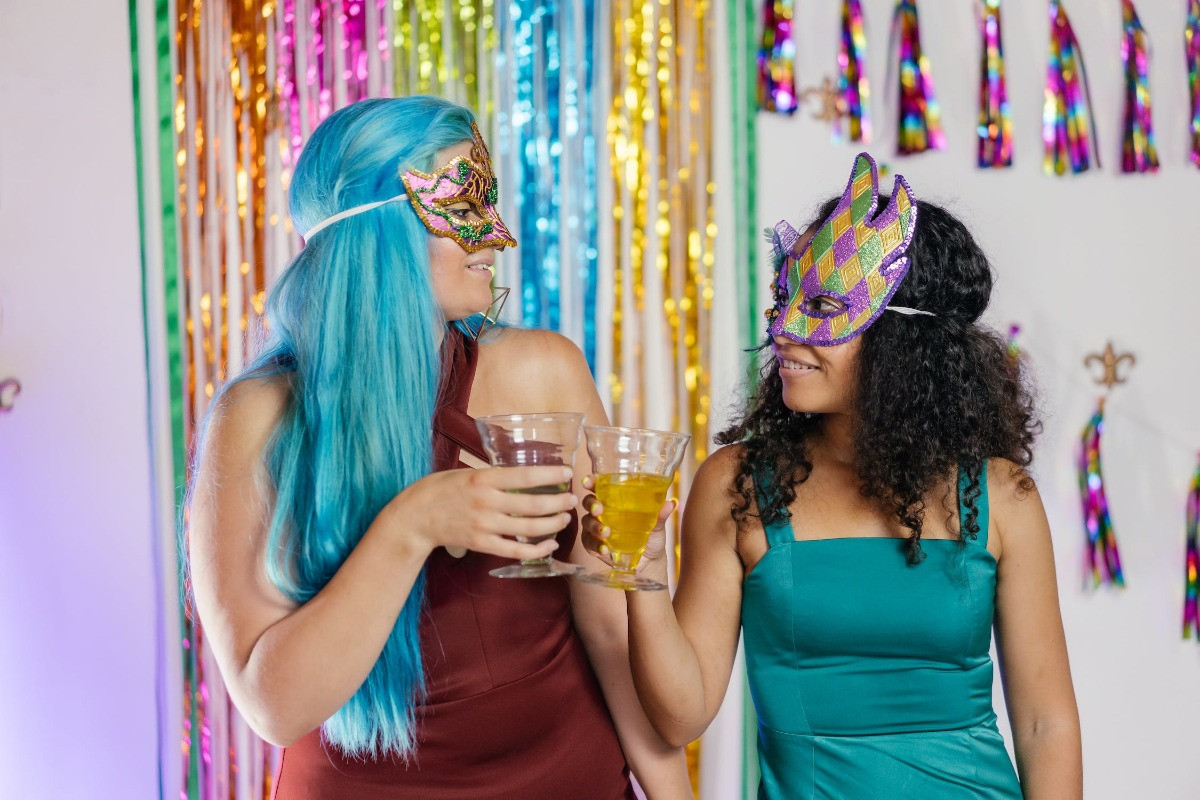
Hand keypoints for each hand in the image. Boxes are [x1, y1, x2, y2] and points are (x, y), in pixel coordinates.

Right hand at [386, 466, 576, 560]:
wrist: (414, 518)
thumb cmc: (438, 490)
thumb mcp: (465, 472)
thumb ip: (491, 476)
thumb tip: (520, 475)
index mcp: (483, 479)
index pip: (525, 476)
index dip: (550, 475)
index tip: (567, 473)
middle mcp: (487, 502)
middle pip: (533, 504)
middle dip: (558, 502)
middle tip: (572, 500)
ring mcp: (484, 525)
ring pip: (528, 528)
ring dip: (552, 524)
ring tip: (564, 519)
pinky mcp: (481, 544)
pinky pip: (515, 550)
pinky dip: (536, 549)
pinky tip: (550, 544)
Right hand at [580, 474, 677, 567]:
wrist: (650, 562)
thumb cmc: (651, 536)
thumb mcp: (658, 525)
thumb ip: (661, 515)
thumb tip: (670, 503)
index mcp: (615, 500)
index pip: (599, 486)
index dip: (591, 482)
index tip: (588, 481)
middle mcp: (603, 512)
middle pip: (588, 502)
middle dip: (591, 504)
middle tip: (599, 510)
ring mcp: (597, 529)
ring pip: (587, 522)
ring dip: (594, 526)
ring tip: (606, 533)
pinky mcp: (595, 546)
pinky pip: (589, 543)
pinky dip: (596, 546)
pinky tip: (605, 550)